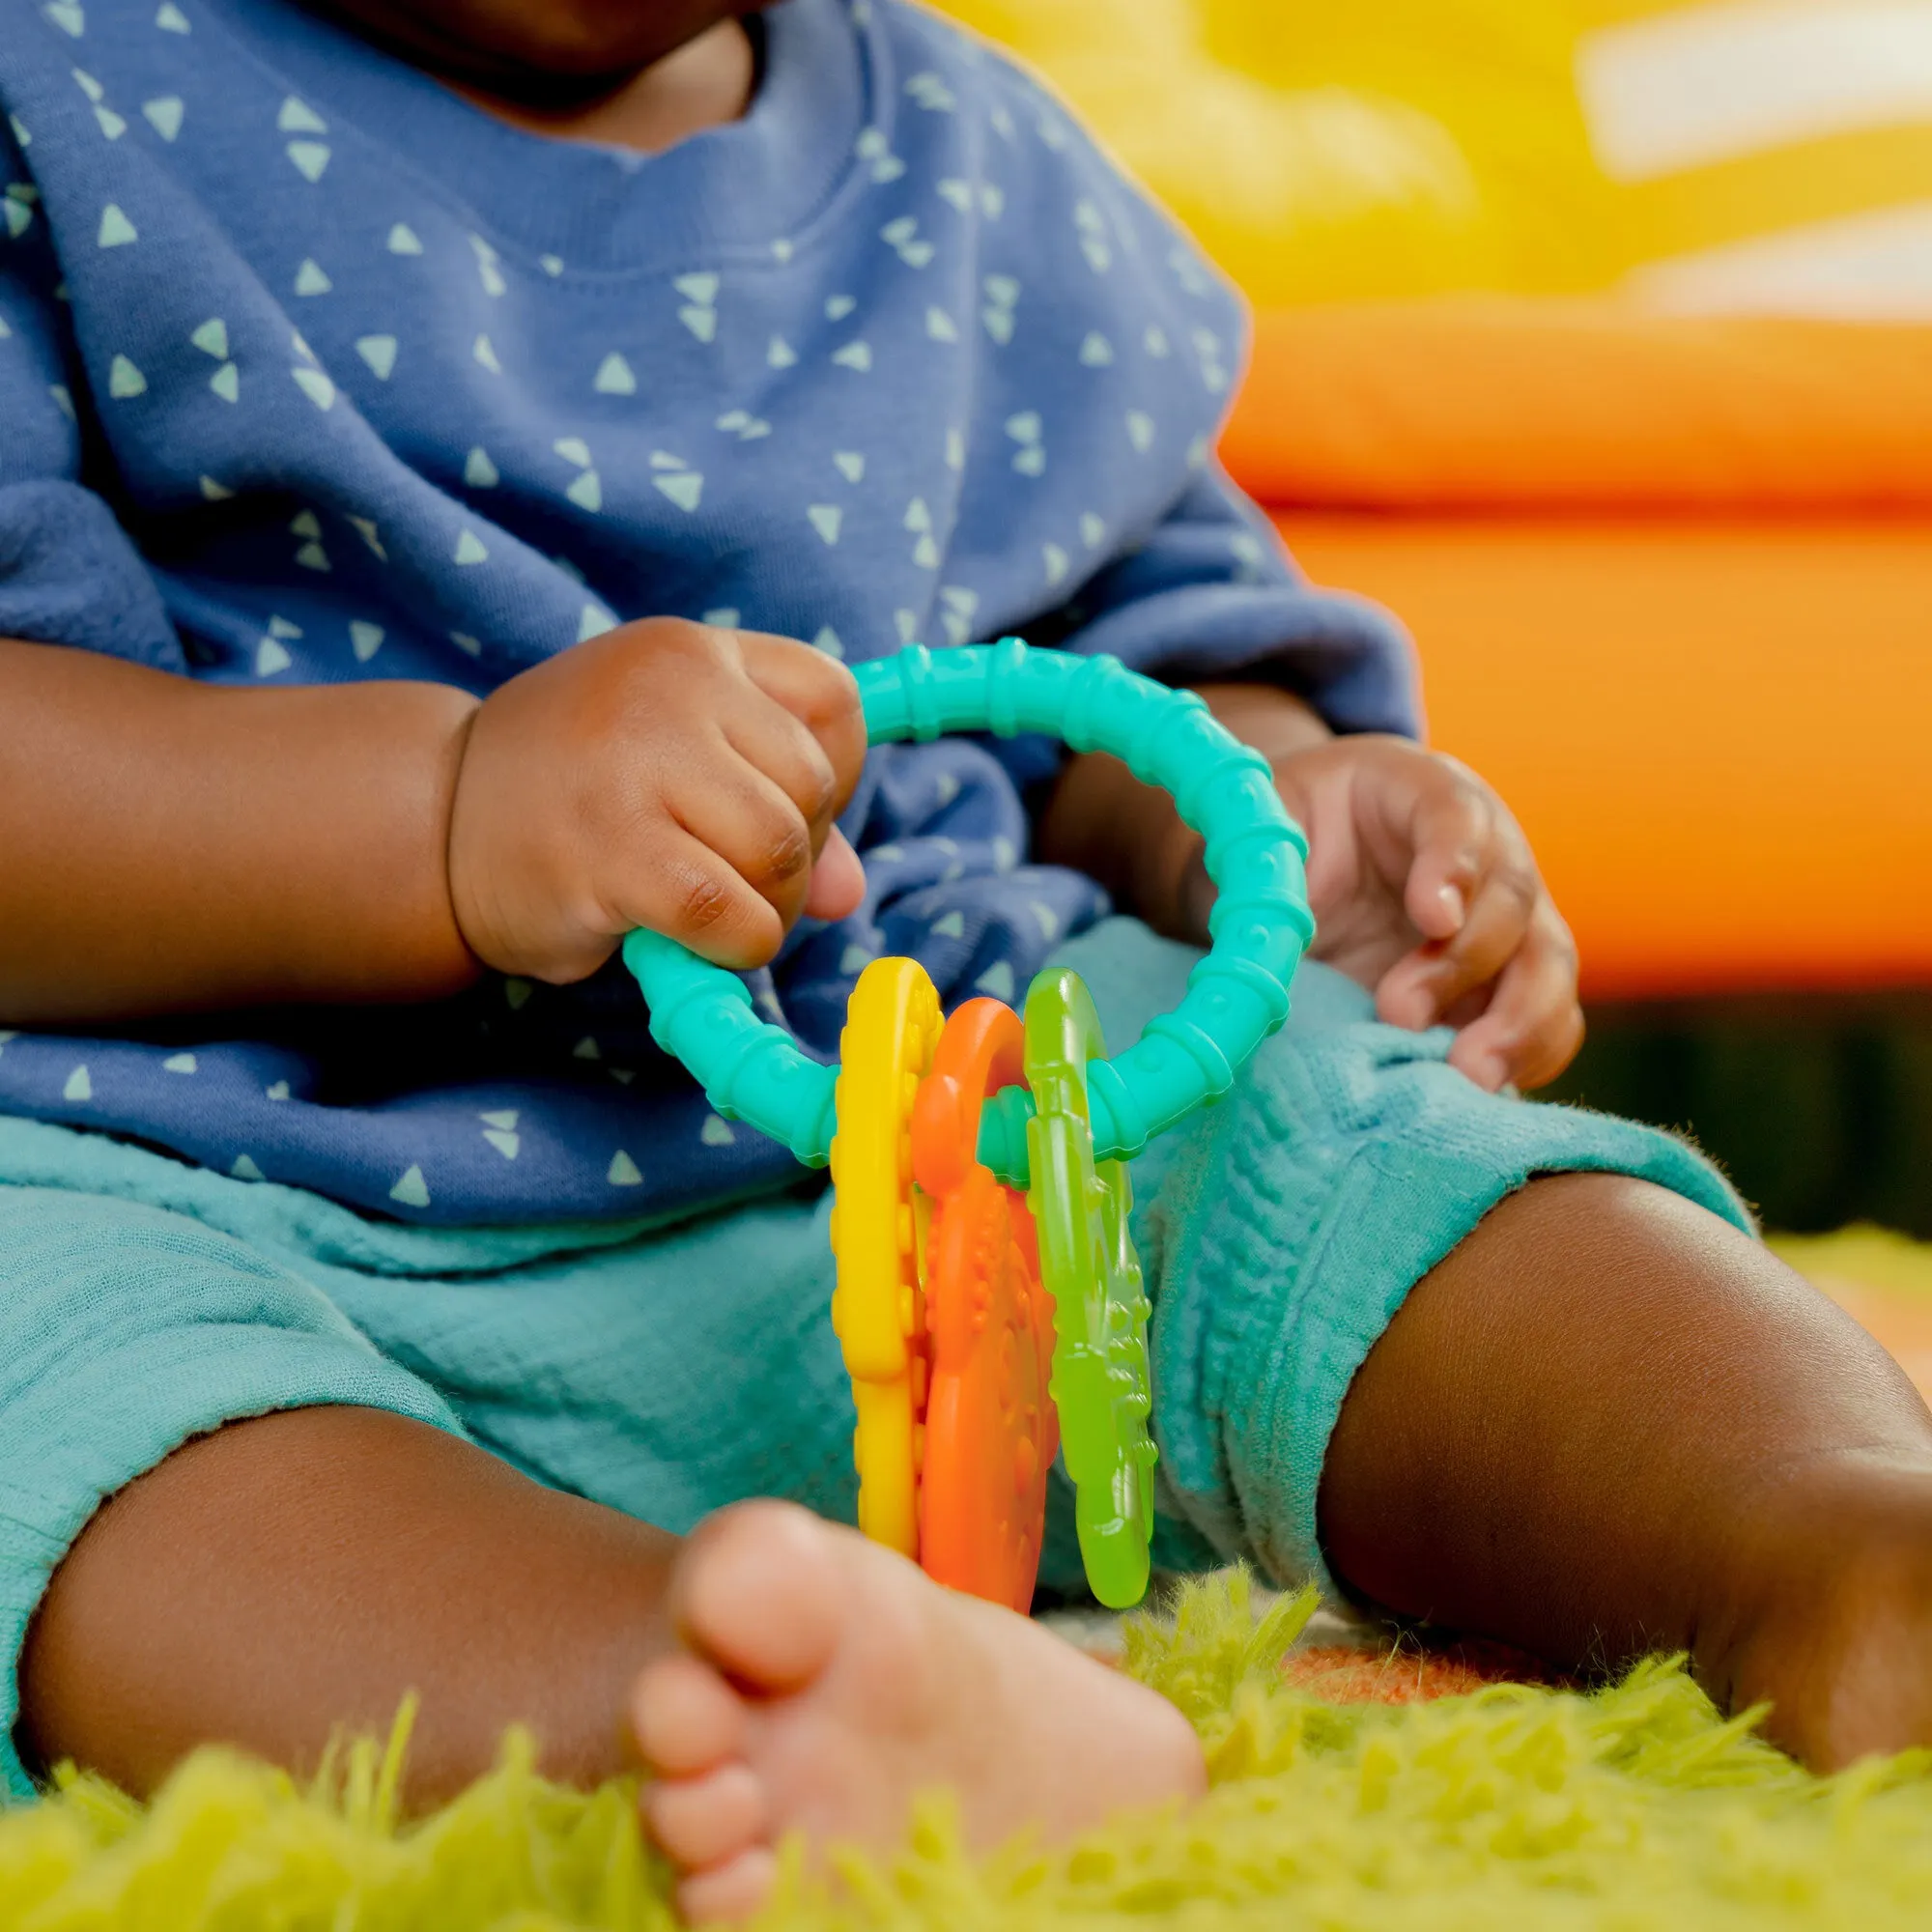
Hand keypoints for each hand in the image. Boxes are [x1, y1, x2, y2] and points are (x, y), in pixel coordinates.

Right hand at [447, 620, 866, 981]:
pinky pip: (729, 910)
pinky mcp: (611, 847)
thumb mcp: (676, 766)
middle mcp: (670, 686)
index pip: (833, 703)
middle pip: (812, 786)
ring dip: (767, 907)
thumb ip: (771, 807)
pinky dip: (734, 945)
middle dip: (795, 857)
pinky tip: (690, 943)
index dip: (834, 777)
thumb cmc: (570, 796)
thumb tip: (852, 894)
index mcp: (692, 651)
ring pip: (781, 849)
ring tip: (710, 913)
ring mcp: (636, 761)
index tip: (779, 814)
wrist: (431, 824)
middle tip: (731, 879)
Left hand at [1240, 735, 1582, 1091]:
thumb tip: (1263, 935)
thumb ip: (1266, 866)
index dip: (1454, 862)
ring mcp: (1504, 923)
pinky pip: (1546, 1022)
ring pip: (1548, 964)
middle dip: (1466, 960)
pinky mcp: (1502, 988)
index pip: (1455, 812)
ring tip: (1466, 1075)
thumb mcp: (1260, 831)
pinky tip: (1482, 1094)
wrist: (1296, 870)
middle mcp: (1483, 852)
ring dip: (1517, 1023)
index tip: (1433, 916)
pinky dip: (1528, 1059)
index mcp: (1416, 792)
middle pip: (1514, 895)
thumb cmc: (1280, 839)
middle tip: (1401, 1012)